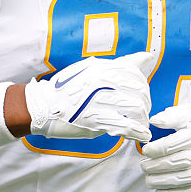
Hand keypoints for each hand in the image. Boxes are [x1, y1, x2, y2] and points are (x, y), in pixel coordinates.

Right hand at [25, 51, 153, 141]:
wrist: (43, 106)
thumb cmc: (67, 88)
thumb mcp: (91, 68)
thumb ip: (120, 64)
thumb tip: (147, 56)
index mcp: (104, 68)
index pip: (135, 74)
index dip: (142, 85)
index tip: (138, 94)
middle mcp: (105, 81)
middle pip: (140, 91)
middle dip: (144, 103)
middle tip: (139, 111)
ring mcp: (103, 100)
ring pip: (138, 109)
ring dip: (142, 118)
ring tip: (139, 123)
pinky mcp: (99, 120)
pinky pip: (128, 126)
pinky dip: (139, 132)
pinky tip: (142, 135)